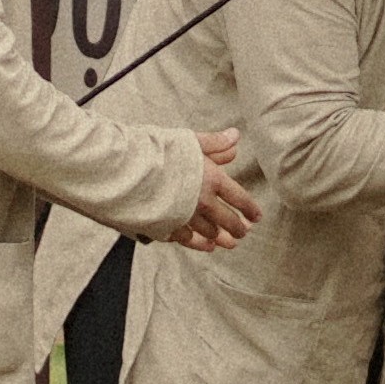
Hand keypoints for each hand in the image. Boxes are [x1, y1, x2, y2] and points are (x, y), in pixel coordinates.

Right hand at [167, 130, 261, 251]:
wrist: (127, 173)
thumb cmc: (157, 153)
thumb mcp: (189, 141)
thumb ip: (214, 143)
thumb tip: (235, 137)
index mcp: (212, 180)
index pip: (238, 198)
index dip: (250, 208)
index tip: (257, 216)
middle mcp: (203, 203)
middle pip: (227, 219)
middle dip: (237, 227)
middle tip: (243, 232)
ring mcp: (186, 219)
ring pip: (209, 232)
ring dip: (221, 238)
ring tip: (229, 243)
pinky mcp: (167, 229)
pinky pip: (187, 240)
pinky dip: (199, 243)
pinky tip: (205, 246)